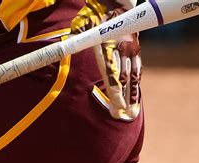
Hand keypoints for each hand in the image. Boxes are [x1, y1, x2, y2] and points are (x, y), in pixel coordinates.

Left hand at [71, 0, 141, 118]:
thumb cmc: (91, 16)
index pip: (112, 72)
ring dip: (132, 95)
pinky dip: (136, 85)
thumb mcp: (80, 25)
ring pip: (133, 76)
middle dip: (123, 98)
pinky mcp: (135, 49)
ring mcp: (130, 49)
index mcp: (108, 45)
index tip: (116, 106)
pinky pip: (137, 69)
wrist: (114, 1)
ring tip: (131, 113)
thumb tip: (60, 49)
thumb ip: (72, 39)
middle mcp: (122, 49)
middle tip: (123, 115)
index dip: (115, 91)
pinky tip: (135, 99)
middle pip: (123, 79)